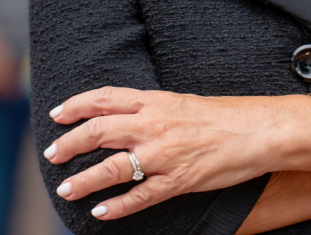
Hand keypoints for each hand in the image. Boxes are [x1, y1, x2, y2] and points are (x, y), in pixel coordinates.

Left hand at [44, 87, 310, 220]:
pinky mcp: (177, 180)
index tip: (57, 114)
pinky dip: (116, 207)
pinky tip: (100, 212)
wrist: (258, 131)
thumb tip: (122, 115)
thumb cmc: (224, 115)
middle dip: (69, 144)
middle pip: (98, 132)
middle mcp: (153, 125)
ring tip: (66, 188)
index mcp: (154, 100)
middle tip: (52, 154)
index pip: (104, 98)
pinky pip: (139, 197)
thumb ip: (151, 107)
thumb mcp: (181, 101)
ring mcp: (163, 155)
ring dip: (84, 180)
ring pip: (111, 168)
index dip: (76, 106)